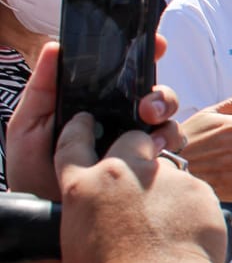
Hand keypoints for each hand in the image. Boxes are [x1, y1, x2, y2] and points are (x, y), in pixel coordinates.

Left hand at [6, 41, 181, 200]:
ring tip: (151, 133)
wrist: (44, 217)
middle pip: (156, 96)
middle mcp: (122, 122)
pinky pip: (172, 152)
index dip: (145, 55)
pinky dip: (170, 147)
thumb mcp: (28, 126)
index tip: (157, 45)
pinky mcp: (149, 169)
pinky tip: (154, 154)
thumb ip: (42, 88)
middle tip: (146, 108)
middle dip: (161, 95)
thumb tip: (55, 46)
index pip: (125, 75)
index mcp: (97, 105)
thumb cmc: (32, 174)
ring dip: (167, 121)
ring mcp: (138, 145)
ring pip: (169, 121)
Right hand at [53, 112, 226, 262]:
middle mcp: (122, 173)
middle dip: (138, 148)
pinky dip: (194, 207)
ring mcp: (165, 177)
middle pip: (131, 139)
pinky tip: (189, 234)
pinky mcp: (199, 188)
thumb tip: (87, 238)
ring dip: (169, 187)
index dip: (79, 130)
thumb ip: (79, 235)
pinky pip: (196, 191)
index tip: (85, 122)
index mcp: (83, 188)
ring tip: (170, 224)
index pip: (73, 143)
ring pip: (170, 167)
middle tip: (142, 174)